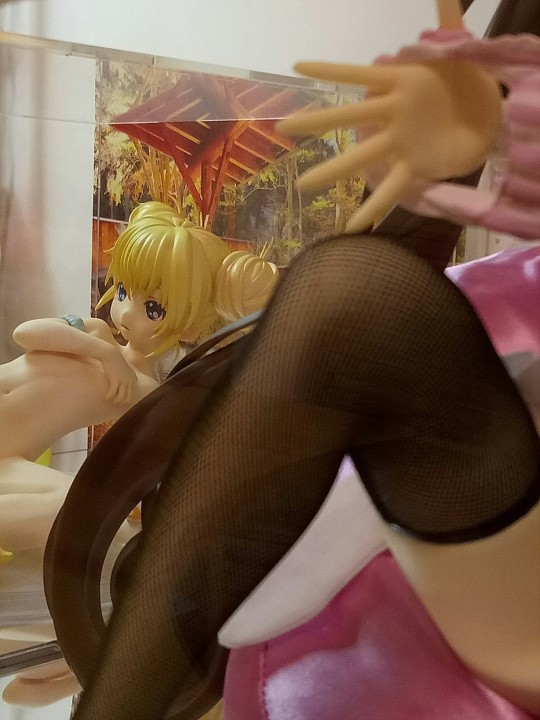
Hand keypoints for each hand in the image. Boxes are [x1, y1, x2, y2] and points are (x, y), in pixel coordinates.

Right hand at [101, 349, 137, 404]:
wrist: (111, 354)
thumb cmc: (116, 360)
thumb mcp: (125, 368)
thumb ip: (128, 374)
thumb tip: (126, 382)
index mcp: (133, 378)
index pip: (133, 392)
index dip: (128, 398)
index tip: (122, 401)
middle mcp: (130, 381)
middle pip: (128, 397)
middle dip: (122, 401)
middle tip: (115, 402)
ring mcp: (123, 381)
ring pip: (121, 397)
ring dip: (115, 400)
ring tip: (110, 400)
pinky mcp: (115, 381)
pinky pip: (113, 393)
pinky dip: (109, 396)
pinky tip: (106, 397)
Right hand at [277, 58, 500, 231]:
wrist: (491, 115)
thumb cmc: (470, 82)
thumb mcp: (458, 52)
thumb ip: (448, 24)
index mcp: (401, 83)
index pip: (357, 74)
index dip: (330, 70)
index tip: (297, 67)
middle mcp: (393, 114)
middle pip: (347, 117)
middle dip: (315, 123)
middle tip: (281, 129)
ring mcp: (399, 142)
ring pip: (359, 156)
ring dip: (332, 171)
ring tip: (302, 185)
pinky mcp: (413, 165)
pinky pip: (390, 188)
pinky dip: (372, 208)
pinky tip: (353, 227)